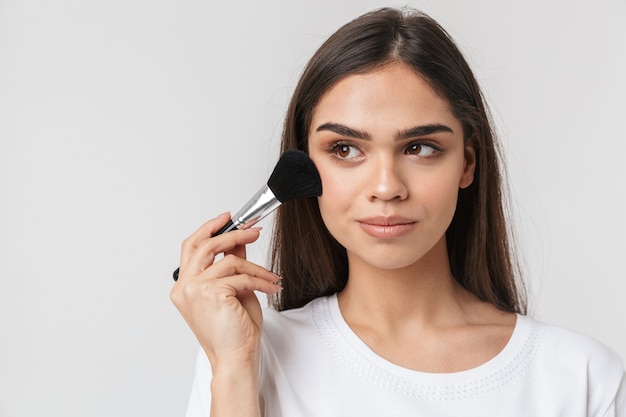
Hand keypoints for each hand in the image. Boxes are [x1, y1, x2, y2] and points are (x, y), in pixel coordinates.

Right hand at [170, 213, 281, 368]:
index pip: (192, 247)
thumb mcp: (234, 289)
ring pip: (230, 261)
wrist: (236, 358)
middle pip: (206, 245)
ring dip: (256, 267)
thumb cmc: (234, 331)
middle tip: (254, 230)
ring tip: (271, 277)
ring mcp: (194, 289)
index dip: (210, 228)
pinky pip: (241, 276)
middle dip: (233, 234)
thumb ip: (232, 264)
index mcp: (184, 286)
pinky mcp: (211, 293)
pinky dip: (260, 279)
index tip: (229, 218)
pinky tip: (271, 286)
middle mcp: (184, 287)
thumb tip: (239, 240)